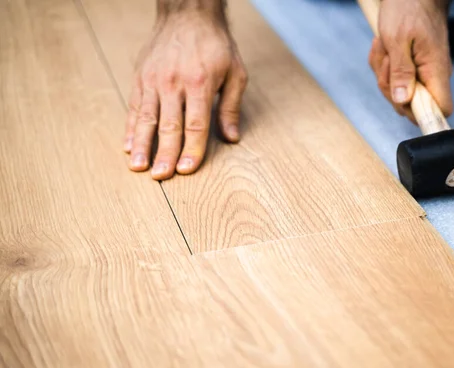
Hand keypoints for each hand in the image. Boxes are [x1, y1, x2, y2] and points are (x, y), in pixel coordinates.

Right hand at [124, 10, 247, 179]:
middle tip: (161, 176)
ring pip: (146, 119)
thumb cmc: (215, 45)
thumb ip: (231, 107)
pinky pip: (134, 107)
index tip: (187, 169)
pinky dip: (131, 128)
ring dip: (142, 145)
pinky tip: (128, 146)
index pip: (195, 124)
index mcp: (200, 83)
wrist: (188, 13)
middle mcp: (174, 82)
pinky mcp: (141, 77)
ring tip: (139, 167)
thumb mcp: (235, 72)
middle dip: (165, 154)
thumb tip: (232, 138)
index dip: (191, 149)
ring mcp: (154, 80)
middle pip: (169, 125)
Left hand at [368, 0, 452, 122]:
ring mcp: (423, 73)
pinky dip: (383, 65)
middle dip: (389, 86)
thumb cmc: (408, 8)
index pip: (440, 110)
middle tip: (386, 60)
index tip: (400, 100)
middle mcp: (433, 76)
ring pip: (397, 93)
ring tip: (385, 47)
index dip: (421, 115)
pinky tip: (384, 47)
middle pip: (410, 106)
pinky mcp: (412, 69)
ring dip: (382, 71)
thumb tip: (402, 101)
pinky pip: (393, 79)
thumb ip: (400, 72)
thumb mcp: (397, 39)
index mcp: (436, 71)